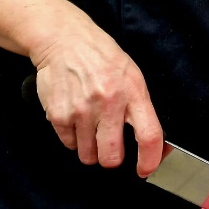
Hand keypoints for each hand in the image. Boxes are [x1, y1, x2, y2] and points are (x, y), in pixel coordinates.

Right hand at [32, 21, 163, 175]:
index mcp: (133, 91)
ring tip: (90, 124)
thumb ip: (138, 106)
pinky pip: (69, 145)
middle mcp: (108, 103)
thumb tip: (149, 141)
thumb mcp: (131, 73)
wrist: (64, 39)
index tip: (145, 169)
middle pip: (111, 157)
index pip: (148, 135)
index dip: (150, 160)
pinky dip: (73, 137)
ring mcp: (82, 110)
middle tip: (109, 143)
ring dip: (90, 148)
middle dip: (110, 156)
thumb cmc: (100, 56)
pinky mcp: (59, 115)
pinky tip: (75, 116)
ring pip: (88, 156)